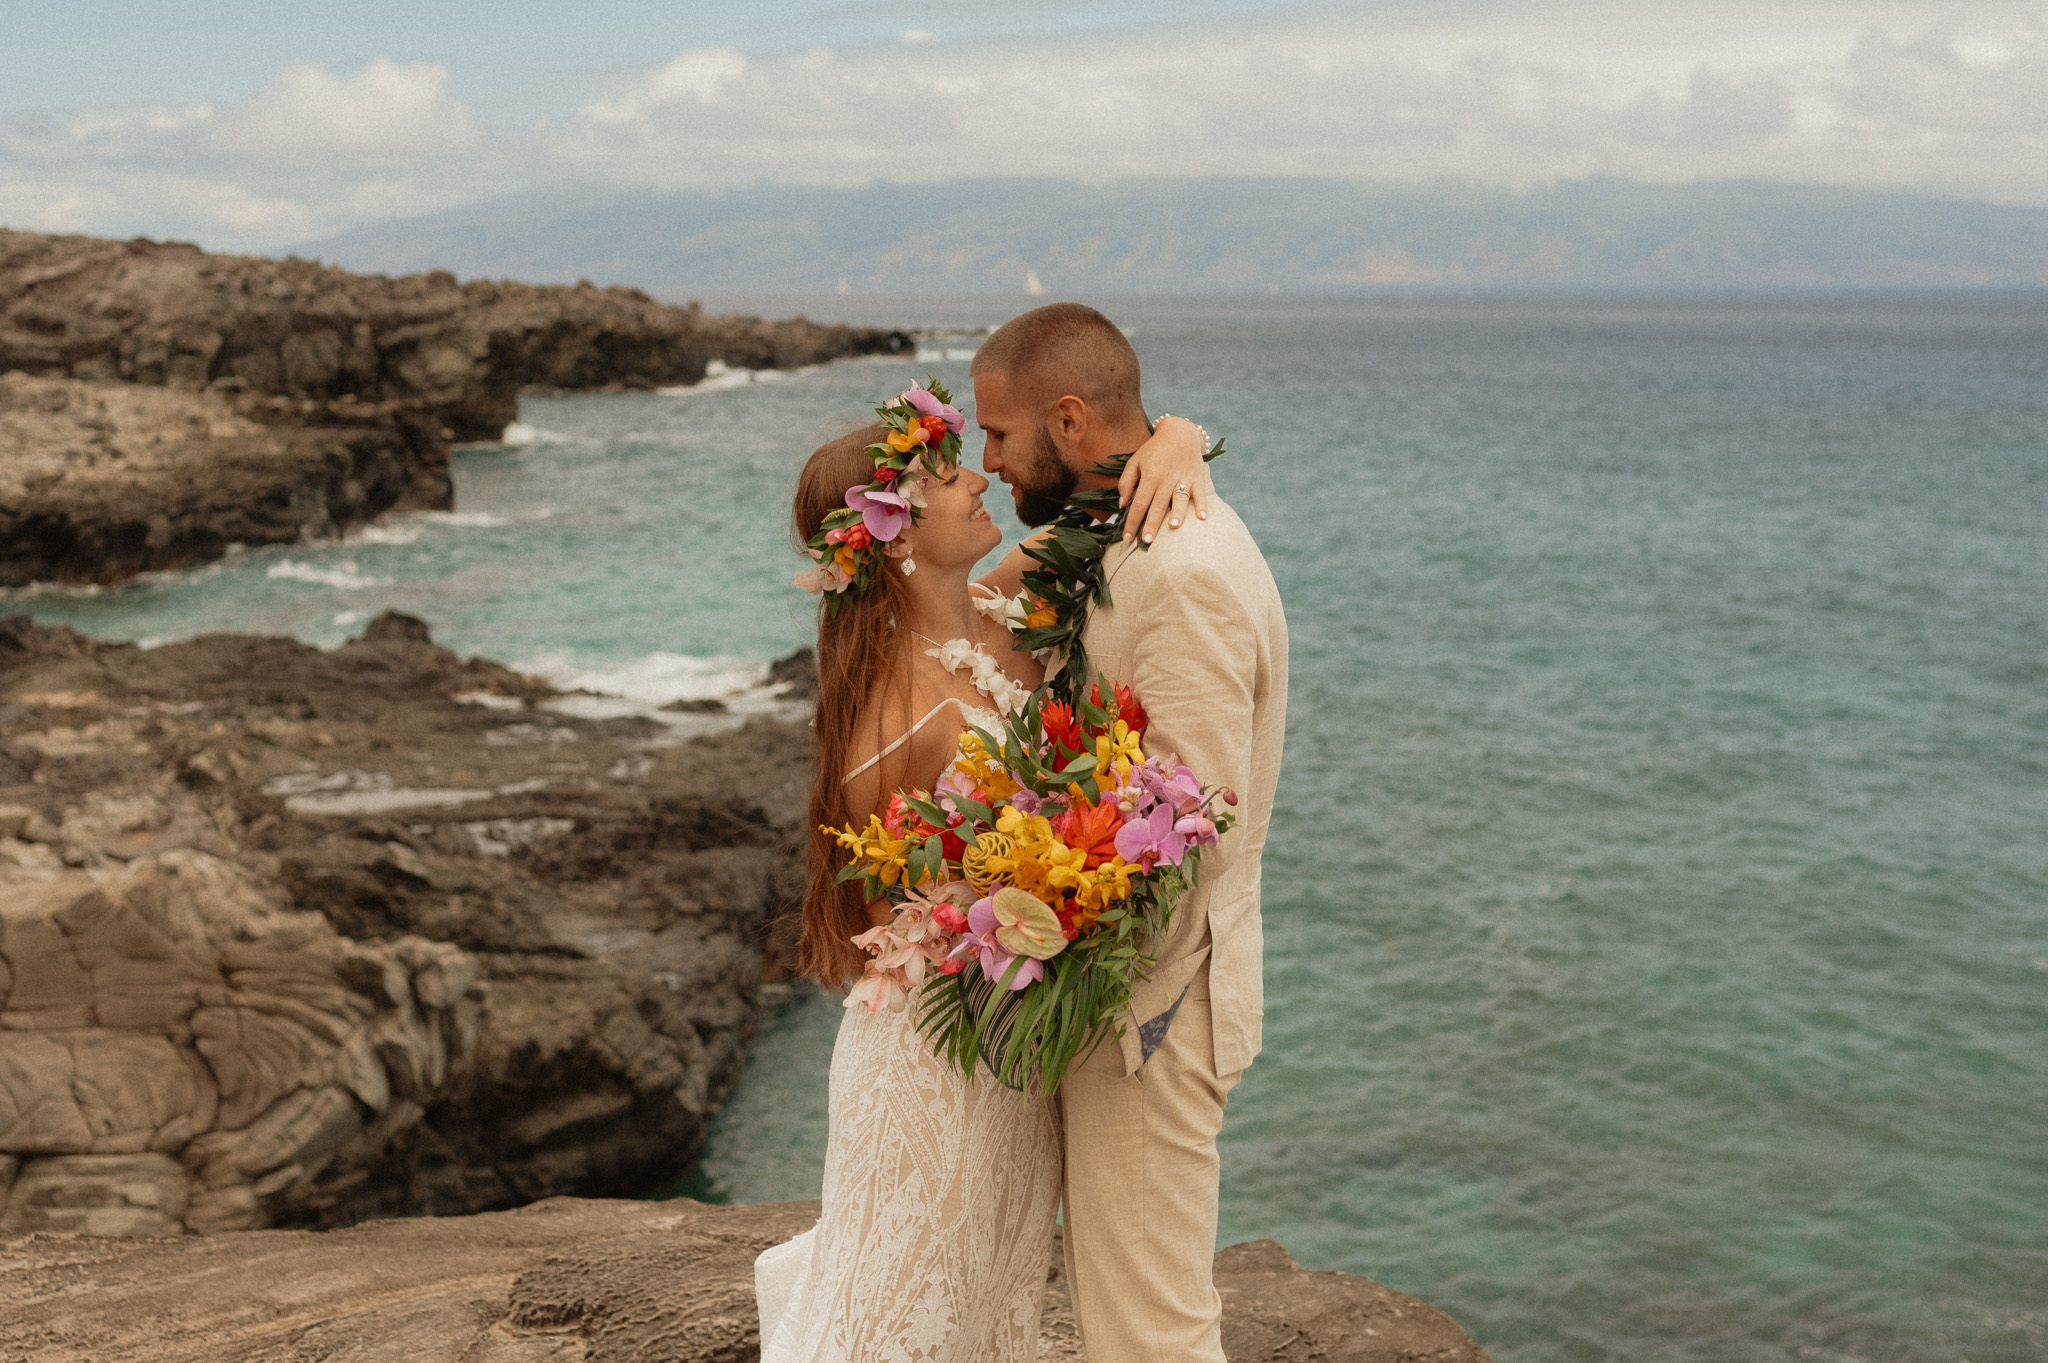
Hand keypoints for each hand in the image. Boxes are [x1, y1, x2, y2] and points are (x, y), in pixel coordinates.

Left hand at [1118, 415, 1210, 543]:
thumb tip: (1122, 505)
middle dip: (1151, 525)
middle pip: (1158, 506)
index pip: (1139, 504)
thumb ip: (1126, 483)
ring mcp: (1183, 478)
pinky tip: (1202, 517)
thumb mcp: (1134, 462)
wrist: (1179, 432)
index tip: (1127, 538)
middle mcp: (1166, 479)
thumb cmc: (1154, 450)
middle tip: (1146, 542)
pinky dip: (1202, 505)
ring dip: (1177, 514)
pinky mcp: (1197, 477)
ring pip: (1179, 499)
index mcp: (1149, 476)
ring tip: (1172, 528)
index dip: (1132, 522)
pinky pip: (1200, 493)